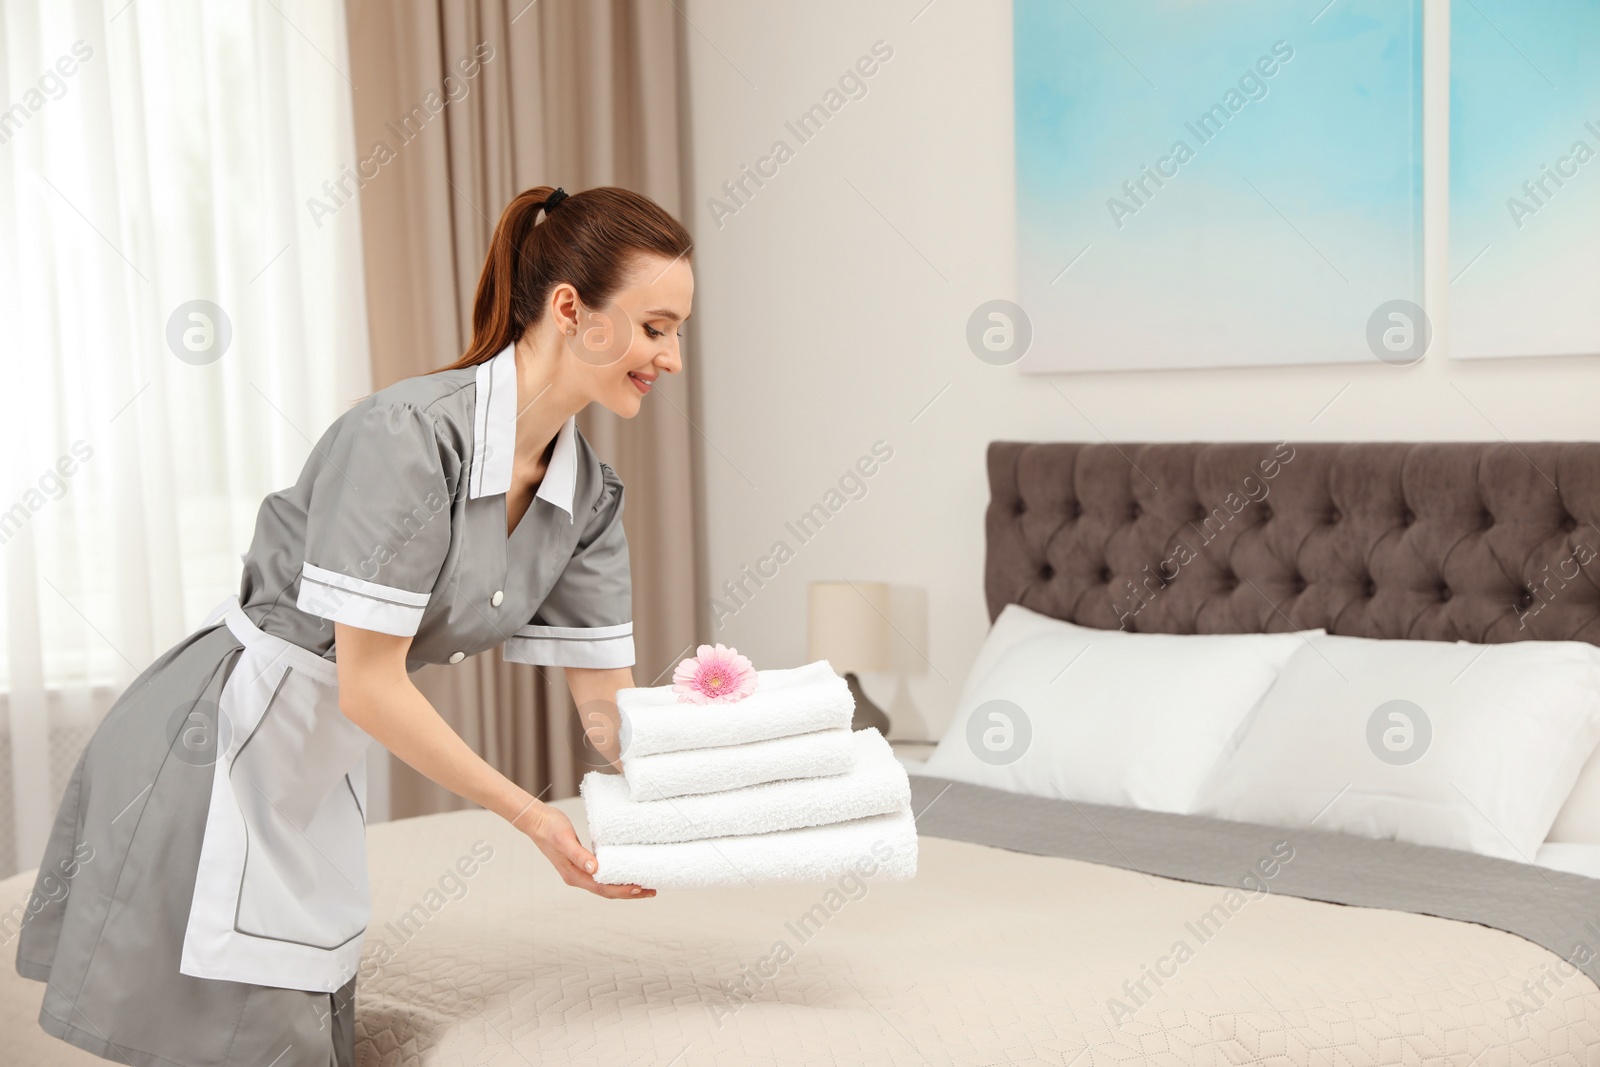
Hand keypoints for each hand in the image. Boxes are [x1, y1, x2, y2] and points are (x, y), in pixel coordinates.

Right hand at [521, 802, 656, 899]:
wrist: (537, 821)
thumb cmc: (550, 828)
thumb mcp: (564, 839)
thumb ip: (578, 855)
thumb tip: (595, 869)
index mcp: (574, 875)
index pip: (602, 888)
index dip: (622, 890)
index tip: (640, 888)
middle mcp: (578, 877)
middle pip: (607, 890)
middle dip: (629, 892)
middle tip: (651, 891)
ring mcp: (579, 871)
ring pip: (605, 884)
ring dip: (624, 886)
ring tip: (644, 885)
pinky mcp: (582, 863)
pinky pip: (602, 875)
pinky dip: (616, 876)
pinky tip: (626, 872)